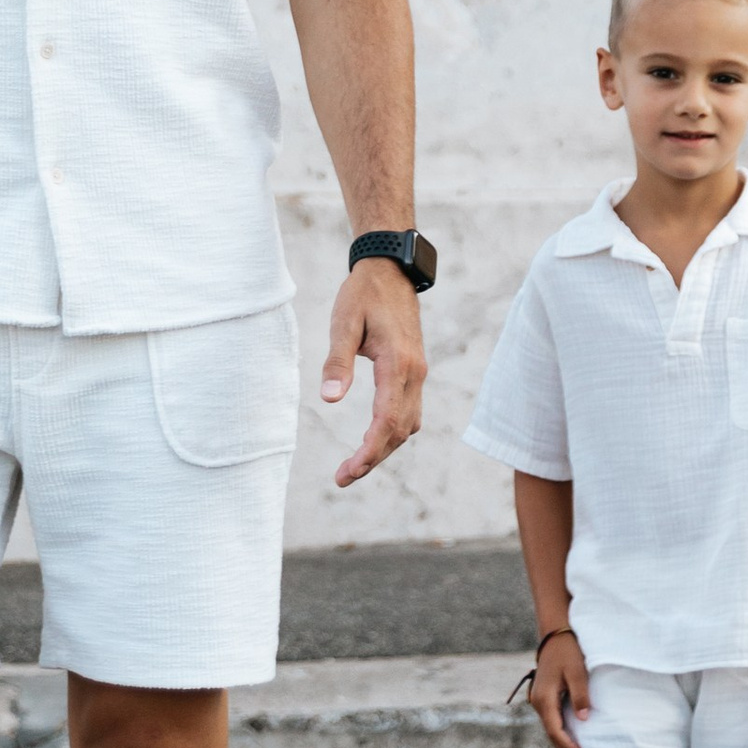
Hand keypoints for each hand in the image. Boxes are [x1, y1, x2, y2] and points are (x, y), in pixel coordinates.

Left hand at [320, 257, 427, 486]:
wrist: (391, 270)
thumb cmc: (363, 294)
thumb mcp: (343, 323)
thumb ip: (337, 363)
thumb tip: (329, 400)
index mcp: (398, 364)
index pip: (387, 422)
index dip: (368, 452)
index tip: (347, 471)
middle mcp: (414, 372)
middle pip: (400, 431)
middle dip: (373, 458)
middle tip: (343, 477)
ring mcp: (418, 372)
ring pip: (408, 424)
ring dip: (384, 448)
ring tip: (354, 466)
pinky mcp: (415, 370)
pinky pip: (410, 411)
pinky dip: (394, 432)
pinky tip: (374, 439)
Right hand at [528, 632, 588, 747]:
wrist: (555, 634)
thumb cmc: (568, 651)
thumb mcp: (577, 671)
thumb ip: (580, 695)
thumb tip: (583, 719)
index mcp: (544, 698)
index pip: (556, 730)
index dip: (569, 746)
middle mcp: (538, 702)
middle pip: (551, 734)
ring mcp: (539, 699)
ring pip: (550, 728)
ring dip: (562, 744)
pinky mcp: (544, 696)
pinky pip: (552, 720)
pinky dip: (560, 732)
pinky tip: (570, 739)